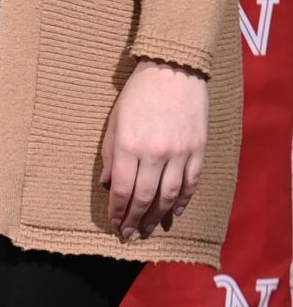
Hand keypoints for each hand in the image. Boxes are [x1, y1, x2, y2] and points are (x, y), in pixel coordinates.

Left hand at [99, 59, 207, 239]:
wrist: (173, 72)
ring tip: (149, 229)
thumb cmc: (137, 94)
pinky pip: (191, 182)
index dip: (118, 210)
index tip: (114, 223)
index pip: (123, 189)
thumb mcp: (114, 121)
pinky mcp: (198, 149)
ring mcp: (180, 153)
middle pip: (146, 197)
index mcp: (129, 146)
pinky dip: (183, 200)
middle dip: (136, 219)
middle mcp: (155, 153)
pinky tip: (174, 211)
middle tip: (130, 234)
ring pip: (170, 194)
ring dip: (158, 215)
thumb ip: (110, 154)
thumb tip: (109, 184)